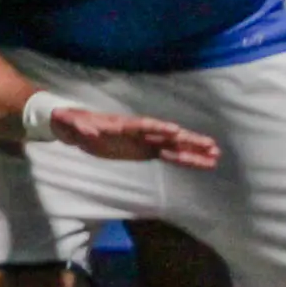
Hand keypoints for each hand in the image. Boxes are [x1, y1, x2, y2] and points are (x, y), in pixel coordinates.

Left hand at [54, 107, 219, 168]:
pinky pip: (168, 155)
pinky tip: (202, 164)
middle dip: (187, 140)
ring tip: (215, 157)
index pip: (143, 125)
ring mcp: (144, 141)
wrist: (74, 127)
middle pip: (166, 135)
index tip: (175, 130)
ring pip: (173, 146)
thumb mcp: (70, 124)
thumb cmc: (71, 122)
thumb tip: (88, 131)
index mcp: (122, 124)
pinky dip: (185, 160)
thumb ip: (79, 127)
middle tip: (210, 145)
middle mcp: (138, 131)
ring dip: (193, 152)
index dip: (158, 127)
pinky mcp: (146, 151)